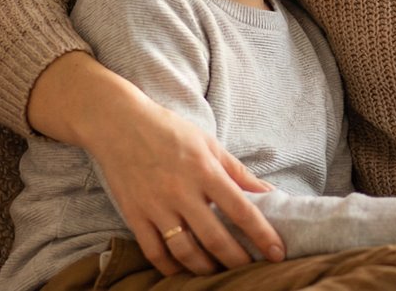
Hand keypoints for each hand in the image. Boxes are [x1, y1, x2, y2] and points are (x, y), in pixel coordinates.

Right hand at [33, 52, 284, 274]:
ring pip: (185, 250)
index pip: (241, 210)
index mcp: (204, 171)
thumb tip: (268, 193)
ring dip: (205, 268)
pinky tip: (183, 270)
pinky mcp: (135, 215)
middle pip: (215, 237)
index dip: (262, 235)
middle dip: (237, 259)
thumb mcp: (208, 143)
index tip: (277, 253)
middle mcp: (181, 191)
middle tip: (251, 269)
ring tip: (218, 272)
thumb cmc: (168, 130)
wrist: (118, 124)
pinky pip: (154, 251)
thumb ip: (238, 172)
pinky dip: (170, 267)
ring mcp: (156, 206)